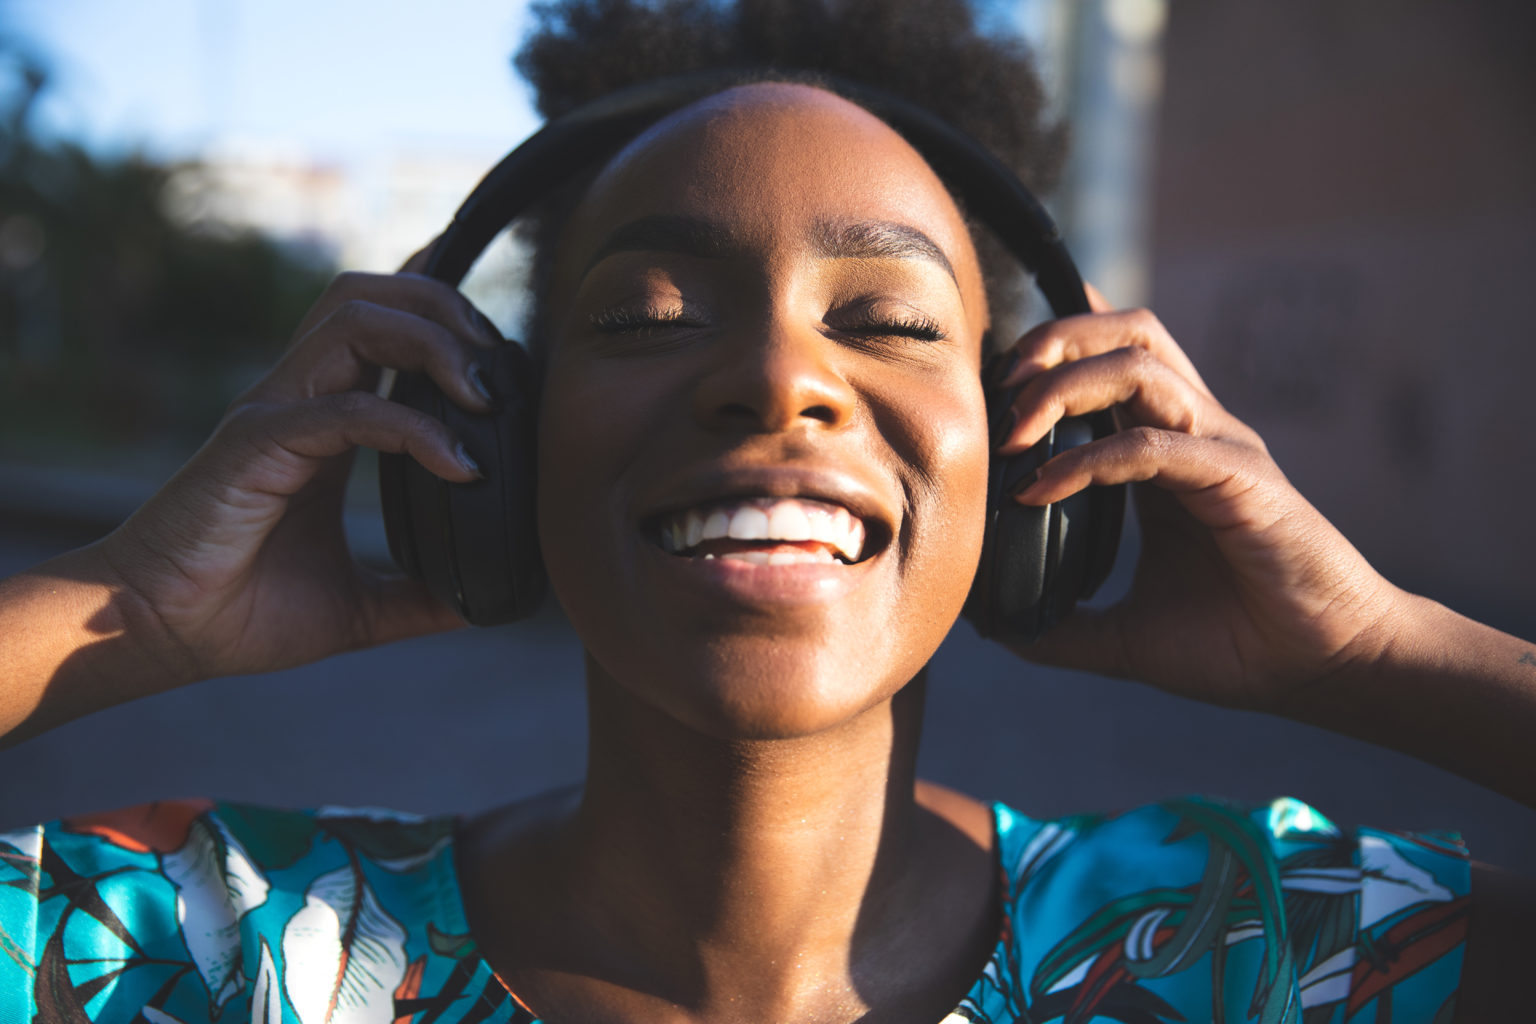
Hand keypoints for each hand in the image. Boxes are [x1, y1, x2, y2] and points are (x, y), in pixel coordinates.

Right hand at [95, 247, 504, 682]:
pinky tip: (458, 466)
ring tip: (483, 396)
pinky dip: (415, 429)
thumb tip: (479, 609)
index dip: (443, 322)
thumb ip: (417, 598)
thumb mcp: (357, 608)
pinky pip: (348, 409)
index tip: (505, 366)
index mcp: (322, 422)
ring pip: (355, 320)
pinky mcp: (257, 444)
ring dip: (432, 342)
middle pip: (371, 295)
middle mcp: (298, 400)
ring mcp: (274, 413)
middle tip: (500, 368)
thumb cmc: (240, 614)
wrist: (158, 636)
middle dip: (445, 309)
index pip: (382, 330)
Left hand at [998, 285, 1402, 710]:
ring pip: (1141, 365)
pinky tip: (1039, 490)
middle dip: (1056, 340)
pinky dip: (1088, 459)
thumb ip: (1063, 625)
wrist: (1326, 670)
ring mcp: (1222, 449)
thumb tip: (994, 628)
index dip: (1055, 346)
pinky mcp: (1241, 481)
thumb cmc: (1239, 645)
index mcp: (1171, 450)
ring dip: (1064, 385)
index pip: (1115, 359)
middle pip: (1128, 333)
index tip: (991, 376)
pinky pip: (1152, 445)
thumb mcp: (1128, 636)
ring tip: (1013, 432)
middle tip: (998, 385)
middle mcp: (1197, 432)